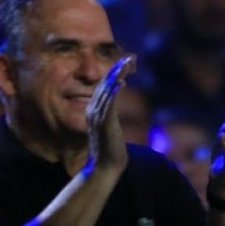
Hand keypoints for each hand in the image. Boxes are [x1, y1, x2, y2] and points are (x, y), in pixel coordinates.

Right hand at [87, 55, 135, 173]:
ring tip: (127, 63)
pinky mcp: (104, 124)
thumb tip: (114, 106)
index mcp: (95, 109)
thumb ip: (110, 114)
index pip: (105, 86)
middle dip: (118, 69)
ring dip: (117, 76)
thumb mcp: (111, 126)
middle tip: (131, 57)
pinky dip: (113, 92)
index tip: (127, 62)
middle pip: (105, 84)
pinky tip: (120, 82)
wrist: (105, 168)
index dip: (116, 72)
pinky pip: (108, 105)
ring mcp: (98, 117)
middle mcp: (93, 110)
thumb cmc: (111, 148)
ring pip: (106, 91)